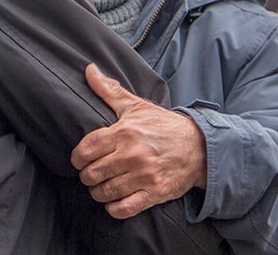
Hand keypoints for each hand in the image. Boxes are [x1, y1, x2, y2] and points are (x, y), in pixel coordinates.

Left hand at [70, 64, 206, 218]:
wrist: (199, 146)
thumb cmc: (163, 125)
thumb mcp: (136, 106)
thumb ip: (109, 90)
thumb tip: (88, 69)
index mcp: (124, 132)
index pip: (86, 149)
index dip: (77, 157)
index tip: (80, 160)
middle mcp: (132, 154)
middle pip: (92, 173)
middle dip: (87, 176)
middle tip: (91, 174)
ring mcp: (144, 175)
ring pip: (105, 192)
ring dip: (98, 192)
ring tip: (101, 186)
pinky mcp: (154, 193)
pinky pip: (124, 208)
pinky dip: (114, 207)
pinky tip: (114, 200)